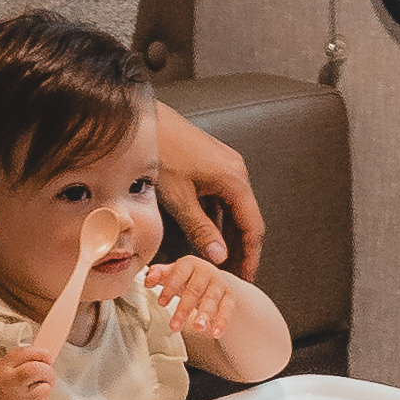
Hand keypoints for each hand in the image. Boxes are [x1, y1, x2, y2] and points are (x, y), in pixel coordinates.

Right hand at [0, 344, 56, 399]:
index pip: (25, 353)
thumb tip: (42, 358)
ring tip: (33, 394)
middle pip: (39, 370)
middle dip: (48, 371)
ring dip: (44, 390)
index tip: (48, 357)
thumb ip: (14, 364)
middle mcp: (8, 385)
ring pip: (46, 389)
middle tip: (46, 376)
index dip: (41, 353)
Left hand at [153, 105, 264, 280]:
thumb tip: (219, 258)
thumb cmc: (162, 154)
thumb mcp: (180, 199)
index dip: (250, 256)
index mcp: (235, 180)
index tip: (246, 278)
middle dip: (241, 250)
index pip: (253, 227)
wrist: (146, 122)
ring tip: (222, 263)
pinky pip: (222, 200)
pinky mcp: (212, 166)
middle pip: (246, 220)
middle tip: (235, 277)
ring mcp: (225, 168)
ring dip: (229, 236)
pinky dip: (218, 221)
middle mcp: (236, 172)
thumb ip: (201, 230)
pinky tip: (209, 238)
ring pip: (233, 210)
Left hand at [156, 255, 248, 362]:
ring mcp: (219, 283)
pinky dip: (222, 321)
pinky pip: (227, 309)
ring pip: (211, 300)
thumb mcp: (172, 274)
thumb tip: (148, 279)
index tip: (161, 303)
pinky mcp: (230, 295)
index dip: (169, 288)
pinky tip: (216, 333)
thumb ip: (159, 275)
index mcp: (188, 264)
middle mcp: (206, 271)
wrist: (213, 279)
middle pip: (194, 291)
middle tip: (174, 327)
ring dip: (205, 314)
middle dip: (184, 309)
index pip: (178, 274)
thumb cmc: (186, 278)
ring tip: (198, 328)